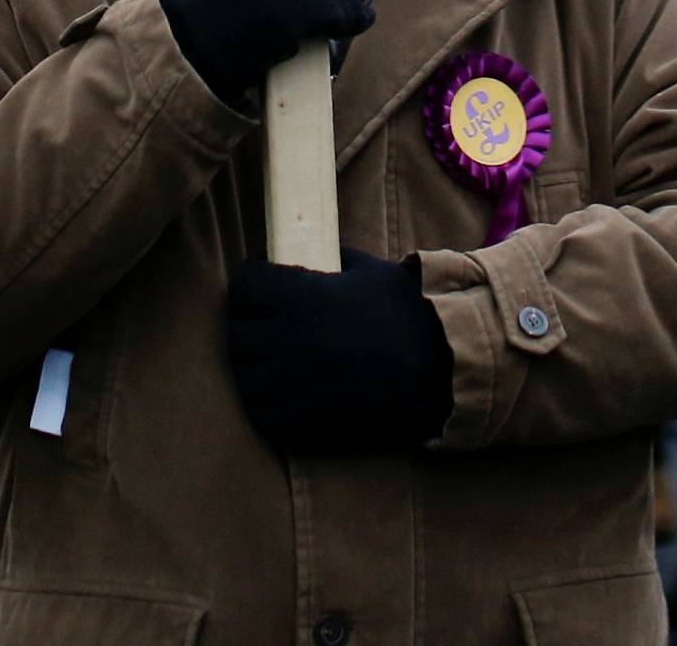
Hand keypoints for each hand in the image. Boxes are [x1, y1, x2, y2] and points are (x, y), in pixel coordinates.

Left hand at [228, 248, 453, 457]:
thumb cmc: (408, 315)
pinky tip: (279, 389)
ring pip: (243, 373)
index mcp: (303, 297)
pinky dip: (263, 400)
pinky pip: (260, 411)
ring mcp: (293, 385)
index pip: (245, 286)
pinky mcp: (303, 423)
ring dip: (251, 363)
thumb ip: (332, 260)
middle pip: (237, 331)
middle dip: (246, 322)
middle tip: (261, 321)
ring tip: (268, 357)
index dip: (250, 283)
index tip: (259, 285)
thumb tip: (309, 253)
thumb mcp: (369, 272)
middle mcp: (289, 340)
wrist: (439, 374)